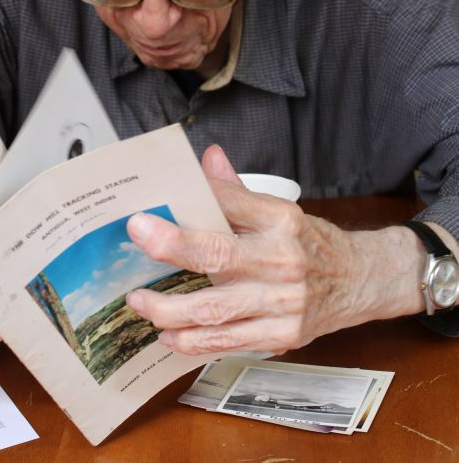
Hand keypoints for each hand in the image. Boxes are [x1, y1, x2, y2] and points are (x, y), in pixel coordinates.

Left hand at [126, 146, 425, 354]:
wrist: (362, 280)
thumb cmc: (314, 243)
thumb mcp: (282, 210)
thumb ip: (238, 191)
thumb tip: (207, 157)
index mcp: (282, 220)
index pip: (230, 204)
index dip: (190, 202)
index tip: (149, 207)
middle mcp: (283, 259)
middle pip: (218, 256)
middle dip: (171, 247)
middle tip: (137, 237)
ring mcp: (283, 302)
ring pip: (215, 309)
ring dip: (169, 308)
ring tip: (139, 301)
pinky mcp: (283, 335)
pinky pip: (228, 342)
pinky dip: (193, 341)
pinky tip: (169, 335)